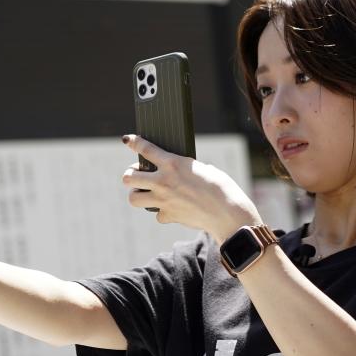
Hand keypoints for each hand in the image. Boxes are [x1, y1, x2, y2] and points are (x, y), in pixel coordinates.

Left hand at [121, 134, 262, 243]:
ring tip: (145, 193)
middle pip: (128, 177)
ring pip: (133, 198)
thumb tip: (176, 172)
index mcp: (173, 163)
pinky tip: (171, 209)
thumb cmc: (221, 187)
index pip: (145, 149)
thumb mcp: (202, 169)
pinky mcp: (168, 216)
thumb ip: (184, 168)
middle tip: (138, 175)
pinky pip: (157, 214)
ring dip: (137, 194)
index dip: (133, 142)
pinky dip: (162, 213)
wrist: (227, 213)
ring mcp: (163, 200)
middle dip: (129, 175)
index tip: (127, 140)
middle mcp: (163, 181)